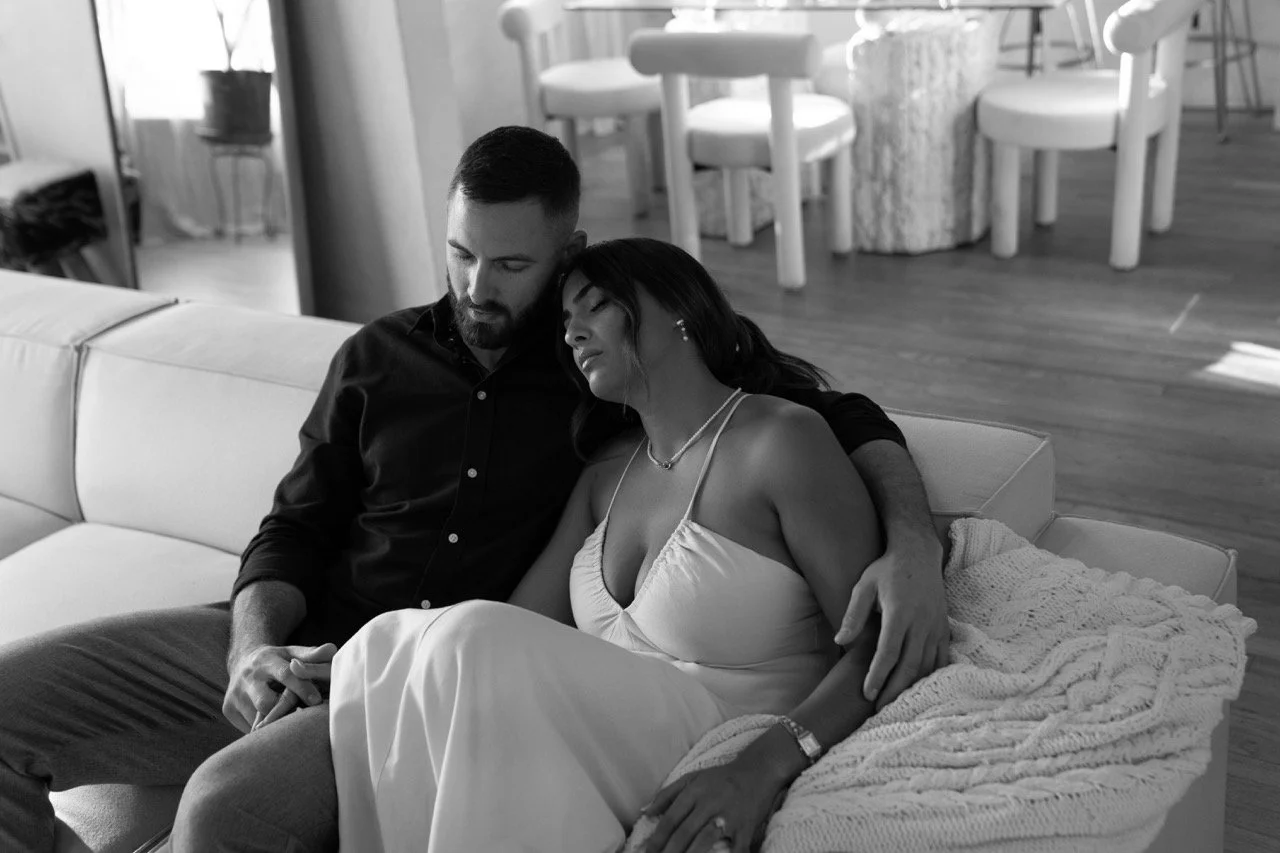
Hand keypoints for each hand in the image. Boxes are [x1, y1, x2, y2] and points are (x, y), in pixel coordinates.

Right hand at [223, 642, 336, 732]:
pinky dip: (264, 731)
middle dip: (286, 712)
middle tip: (304, 718)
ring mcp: (236, 695)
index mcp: (266, 660)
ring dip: (276, 724)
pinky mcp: (228, 710)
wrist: (242, 663)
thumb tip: (332, 649)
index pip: (285, 674)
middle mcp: (248, 677)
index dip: (302, 687)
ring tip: (293, 728)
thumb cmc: (276, 660)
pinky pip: (249, 726)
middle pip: (266, 701)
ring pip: (257, 718)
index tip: (317, 700)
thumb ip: (311, 654)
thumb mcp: (292, 652)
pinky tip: (276, 730)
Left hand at [641, 760, 785, 852]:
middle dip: (668, 851)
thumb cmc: (720, 778)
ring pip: (705, 839)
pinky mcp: (746, 828)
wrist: (758, 771)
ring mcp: (729, 817)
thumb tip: (645, 812)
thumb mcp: (692, 778)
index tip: (645, 852)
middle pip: (684, 831)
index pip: (671, 818)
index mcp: (694, 792)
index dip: (656, 838)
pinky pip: (737, 849)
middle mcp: (709, 804)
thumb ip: (667, 794)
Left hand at [834, 534, 948, 709]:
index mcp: (899, 612)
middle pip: (909, 665)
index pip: (888, 652)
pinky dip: (931, 675)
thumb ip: (853, 615)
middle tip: (880, 709)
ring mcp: (935, 626)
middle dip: (894, 690)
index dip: (878, 675)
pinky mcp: (944, 628)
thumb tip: (840, 641)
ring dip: (912, 687)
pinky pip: (941, 658)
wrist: (919, 554)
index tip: (867, 693)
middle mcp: (921, 622)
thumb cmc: (887, 570)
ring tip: (897, 704)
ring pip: (927, 665)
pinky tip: (920, 688)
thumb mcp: (864, 586)